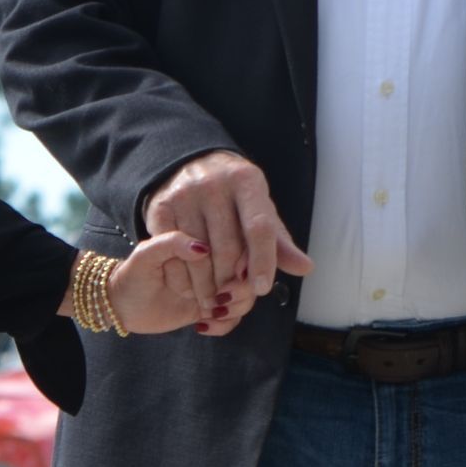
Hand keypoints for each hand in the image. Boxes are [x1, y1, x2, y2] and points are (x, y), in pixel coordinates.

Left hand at [96, 230, 247, 337]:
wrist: (123, 306)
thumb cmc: (132, 275)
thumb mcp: (145, 255)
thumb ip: (170, 243)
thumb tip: (202, 247)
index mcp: (202, 242)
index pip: (238, 245)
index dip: (244, 260)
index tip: (235, 274)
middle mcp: (215, 263)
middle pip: (250, 274)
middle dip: (241, 290)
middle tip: (219, 299)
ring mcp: (216, 287)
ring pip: (246, 297)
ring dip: (235, 309)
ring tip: (208, 313)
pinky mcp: (212, 309)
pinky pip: (233, 318)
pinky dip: (224, 325)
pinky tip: (201, 325)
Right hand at [144, 151, 311, 323]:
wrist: (189, 166)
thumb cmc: (233, 198)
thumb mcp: (259, 211)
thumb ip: (279, 243)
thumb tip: (305, 268)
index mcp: (246, 181)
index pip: (259, 227)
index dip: (263, 261)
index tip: (261, 289)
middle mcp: (214, 184)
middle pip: (227, 246)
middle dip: (231, 280)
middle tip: (230, 299)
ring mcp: (184, 194)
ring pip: (198, 254)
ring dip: (206, 285)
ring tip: (212, 301)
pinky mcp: (160, 207)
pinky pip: (171, 253)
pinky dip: (182, 277)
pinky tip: (189, 287)